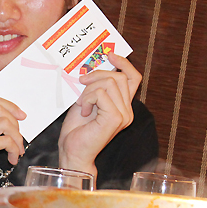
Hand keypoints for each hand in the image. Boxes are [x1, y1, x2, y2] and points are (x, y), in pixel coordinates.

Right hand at [0, 95, 25, 205]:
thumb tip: (13, 118)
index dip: (9, 106)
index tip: (20, 116)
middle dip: (15, 123)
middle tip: (18, 139)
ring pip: (4, 123)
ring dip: (17, 138)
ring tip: (17, 150)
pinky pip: (5, 140)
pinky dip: (14, 149)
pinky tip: (12, 159)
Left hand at [58, 53, 141, 173]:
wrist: (73, 151)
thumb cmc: (77, 129)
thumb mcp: (87, 101)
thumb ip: (96, 87)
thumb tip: (97, 65)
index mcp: (123, 105)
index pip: (133, 78)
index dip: (124, 63)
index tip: (110, 55)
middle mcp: (127, 110)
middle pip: (118, 76)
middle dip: (96, 76)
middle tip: (81, 85)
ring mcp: (123, 115)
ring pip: (108, 82)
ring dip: (89, 90)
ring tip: (82, 104)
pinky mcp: (115, 118)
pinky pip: (100, 93)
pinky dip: (87, 98)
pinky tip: (83, 110)